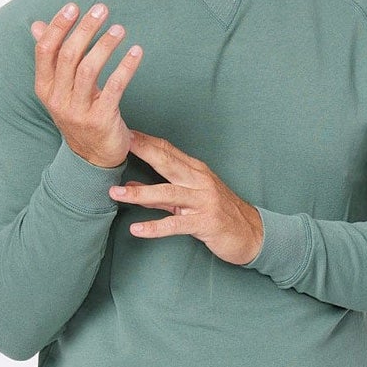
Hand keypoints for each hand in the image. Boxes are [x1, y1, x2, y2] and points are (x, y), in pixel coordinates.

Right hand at [29, 1, 142, 167]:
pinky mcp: (101, 120)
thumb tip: (36, 25)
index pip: (45, 51)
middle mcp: (58, 100)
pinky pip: (115, 87)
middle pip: (68, 56)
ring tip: (119, 29)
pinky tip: (135, 52)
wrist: (93, 157)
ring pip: (89, 70)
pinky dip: (126, 66)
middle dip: (85, 29)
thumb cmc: (79, 114)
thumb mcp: (60, 89)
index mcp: (45, 88)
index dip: (58, 26)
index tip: (73, 7)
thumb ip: (51, 58)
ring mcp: (78, 112)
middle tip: (102, 10)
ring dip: (105, 45)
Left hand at [110, 131, 264, 266]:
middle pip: (167, 162)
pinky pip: (175, 225)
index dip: (146, 141)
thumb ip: (160, 195)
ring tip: (115, 193)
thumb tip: (130, 187)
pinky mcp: (205, 223)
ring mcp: (203, 201)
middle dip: (142, 151)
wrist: (252, 234)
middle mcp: (200, 182)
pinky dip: (154, 228)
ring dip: (139, 193)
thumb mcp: (190, 201)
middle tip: (118, 144)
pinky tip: (136, 229)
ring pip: (167, 193)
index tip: (124, 132)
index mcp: (196, 172)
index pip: (168, 151)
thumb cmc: (219, 215)